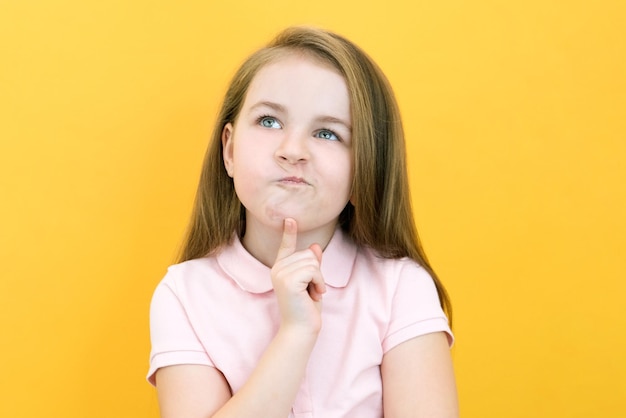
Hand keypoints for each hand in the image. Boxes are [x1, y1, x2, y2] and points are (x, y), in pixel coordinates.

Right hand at [271, 218, 325, 333]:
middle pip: (308, 254)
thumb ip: (312, 265)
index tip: (290, 219)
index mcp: (281, 269)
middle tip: (312, 290)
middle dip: (317, 272)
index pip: (286, 247)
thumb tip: (314, 246)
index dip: (288, 233)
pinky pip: (313, 270)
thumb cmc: (307, 308)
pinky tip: (314, 294)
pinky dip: (319, 282)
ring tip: (312, 293)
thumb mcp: (312, 282)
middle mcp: (277, 269)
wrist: (301, 329)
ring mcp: (281, 274)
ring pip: (312, 262)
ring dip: (319, 279)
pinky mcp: (288, 280)